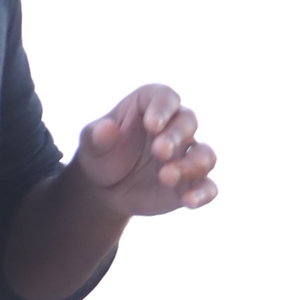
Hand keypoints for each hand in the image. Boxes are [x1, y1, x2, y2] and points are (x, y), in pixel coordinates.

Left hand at [75, 85, 216, 217]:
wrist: (104, 187)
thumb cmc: (102, 154)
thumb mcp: (91, 144)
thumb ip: (96, 136)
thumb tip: (105, 129)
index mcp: (151, 106)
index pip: (165, 97)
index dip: (163, 109)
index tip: (152, 124)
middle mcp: (175, 127)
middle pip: (188, 122)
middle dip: (176, 136)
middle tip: (159, 151)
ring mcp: (186, 155)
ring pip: (204, 154)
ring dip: (191, 165)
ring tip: (166, 177)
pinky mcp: (190, 183)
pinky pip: (207, 187)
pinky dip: (204, 193)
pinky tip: (189, 201)